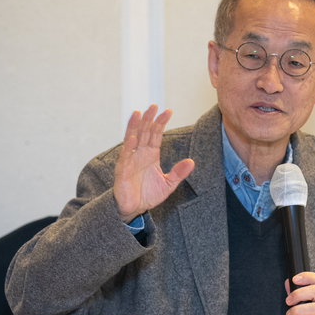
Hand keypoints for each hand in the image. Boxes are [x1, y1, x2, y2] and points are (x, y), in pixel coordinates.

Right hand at [114, 104, 194, 222]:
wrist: (134, 209)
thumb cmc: (148, 195)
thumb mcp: (168, 184)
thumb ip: (178, 173)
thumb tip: (192, 162)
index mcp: (151, 155)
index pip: (155, 134)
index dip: (160, 123)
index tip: (168, 111)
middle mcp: (140, 154)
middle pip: (144, 132)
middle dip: (148, 118)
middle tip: (154, 105)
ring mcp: (130, 160)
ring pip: (132, 138)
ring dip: (134, 125)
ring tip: (138, 113)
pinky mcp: (122, 170)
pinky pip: (125, 156)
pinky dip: (128, 147)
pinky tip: (133, 138)